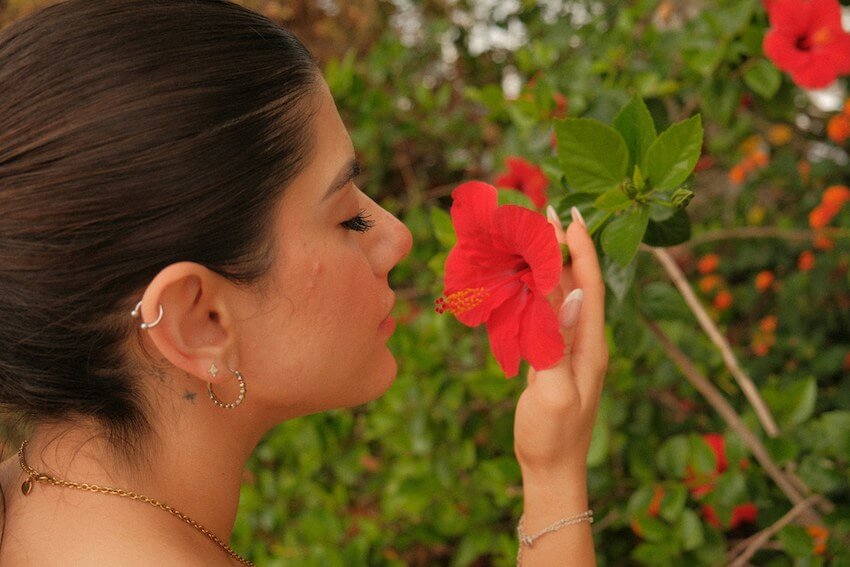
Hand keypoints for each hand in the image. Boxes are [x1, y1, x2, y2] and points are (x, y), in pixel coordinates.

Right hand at [513, 207, 607, 478]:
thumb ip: (558, 342)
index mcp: (590, 345)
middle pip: (574, 283)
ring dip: (548, 265)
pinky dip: (534, 290)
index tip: (568, 214)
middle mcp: (584, 341)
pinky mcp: (553, 358)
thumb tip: (567, 295)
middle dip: (563, 247)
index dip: (580, 248)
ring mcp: (569, 349)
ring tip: (533, 236)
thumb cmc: (551, 435)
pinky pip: (545, 314)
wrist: (551, 470)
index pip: (587, 285)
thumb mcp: (553, 390)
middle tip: (545, 214)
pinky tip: (522, 280)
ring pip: (559, 296)